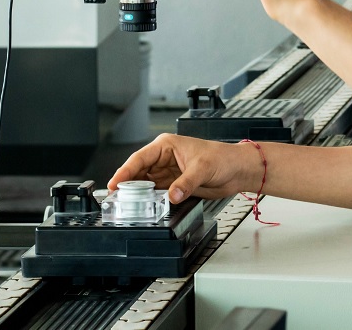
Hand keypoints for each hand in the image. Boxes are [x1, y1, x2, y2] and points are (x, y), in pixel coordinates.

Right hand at [107, 133, 259, 203]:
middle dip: (127, 184)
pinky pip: (156, 193)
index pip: (139, 158)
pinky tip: (145, 206)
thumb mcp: (202, 168)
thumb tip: (172, 194)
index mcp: (166, 145)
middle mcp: (164, 158)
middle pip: (138, 172)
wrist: (237, 170)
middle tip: (115, 199)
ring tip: (127, 205)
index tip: (114, 184)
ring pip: (145, 184)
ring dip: (138, 194)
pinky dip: (150, 200)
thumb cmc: (223, 158)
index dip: (124, 171)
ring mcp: (168, 172)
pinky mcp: (174, 185)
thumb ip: (186, 183)